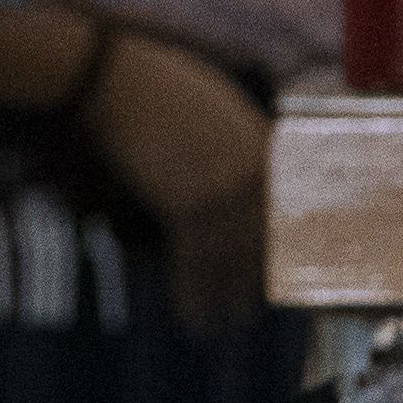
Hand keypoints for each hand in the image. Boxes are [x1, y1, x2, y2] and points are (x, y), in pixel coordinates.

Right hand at [74, 33, 269, 330]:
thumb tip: (255, 179)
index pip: (287, 208)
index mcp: (264, 143)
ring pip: (233, 259)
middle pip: (266, 240)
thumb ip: (242, 144)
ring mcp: (224, 189)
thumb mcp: (217, 108)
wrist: (115, 78)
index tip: (282, 273)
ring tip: (224, 324)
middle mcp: (253, 170)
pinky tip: (191, 319)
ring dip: (227, 297)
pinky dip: (192, 293)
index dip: (284, 247)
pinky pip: (196, 261)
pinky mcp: (189, 205)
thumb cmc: (160, 84)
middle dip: (260, 279)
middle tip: (253, 309)